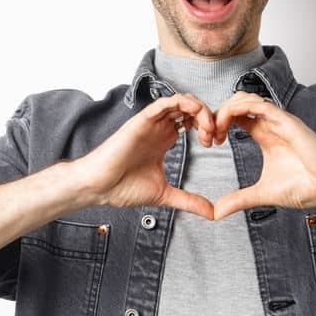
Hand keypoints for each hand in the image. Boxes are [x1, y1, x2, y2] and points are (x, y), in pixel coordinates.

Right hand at [71, 92, 218, 219]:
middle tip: (215, 135)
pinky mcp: (141, 121)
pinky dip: (182, 103)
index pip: (193, 121)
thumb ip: (189, 201)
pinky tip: (194, 113)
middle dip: (209, 117)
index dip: (209, 127)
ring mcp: (151, 123)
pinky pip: (163, 102)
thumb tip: (211, 213)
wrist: (99, 187)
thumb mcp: (165, 194)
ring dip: (200, 109)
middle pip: (191, 109)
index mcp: (165, 140)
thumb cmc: (122, 187)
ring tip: (207, 127)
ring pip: (181, 101)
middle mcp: (159, 128)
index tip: (216, 143)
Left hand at [209, 91, 315, 219]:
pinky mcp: (287, 122)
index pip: (237, 116)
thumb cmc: (306, 187)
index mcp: (266, 135)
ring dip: (225, 109)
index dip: (218, 123)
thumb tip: (217, 213)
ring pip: (246, 98)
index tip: (209, 142)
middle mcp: (272, 124)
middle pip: (237, 102)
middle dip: (217, 114)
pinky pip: (259, 105)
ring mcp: (280, 121)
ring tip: (215, 129)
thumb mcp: (262, 194)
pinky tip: (226, 123)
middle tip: (208, 135)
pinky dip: (238, 108)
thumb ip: (239, 199)